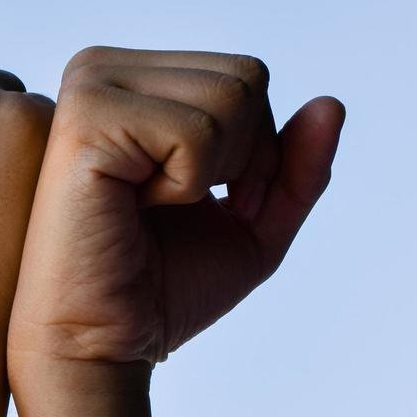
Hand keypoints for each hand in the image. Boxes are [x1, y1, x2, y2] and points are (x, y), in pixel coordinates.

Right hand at [7, 46, 343, 375]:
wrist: (101, 347)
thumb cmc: (160, 290)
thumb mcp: (254, 226)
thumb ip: (295, 167)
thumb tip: (331, 103)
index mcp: (133, 81)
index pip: (247, 76)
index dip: (256, 154)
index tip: (202, 206)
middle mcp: (103, 69)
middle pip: (245, 79)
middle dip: (242, 162)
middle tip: (180, 212)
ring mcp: (89, 88)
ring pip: (229, 98)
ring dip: (210, 176)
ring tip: (150, 208)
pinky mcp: (84, 122)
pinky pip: (197, 132)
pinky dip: (186, 186)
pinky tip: (132, 209)